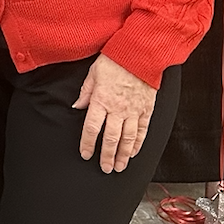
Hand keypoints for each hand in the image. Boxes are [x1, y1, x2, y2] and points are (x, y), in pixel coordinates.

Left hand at [73, 53, 157, 173]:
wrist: (139, 54)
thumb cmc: (114, 60)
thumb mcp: (93, 73)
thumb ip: (85, 92)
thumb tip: (77, 106)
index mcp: (101, 100)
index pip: (92, 127)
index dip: (88, 143)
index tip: (85, 154)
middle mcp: (118, 109)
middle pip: (111, 138)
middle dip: (106, 156)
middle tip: (104, 168)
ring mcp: (134, 111)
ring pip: (128, 139)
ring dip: (123, 155)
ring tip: (119, 167)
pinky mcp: (146, 110)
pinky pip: (142, 131)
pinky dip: (138, 144)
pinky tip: (134, 153)